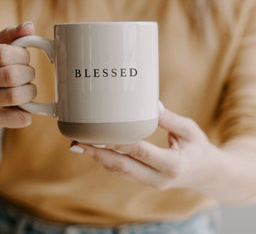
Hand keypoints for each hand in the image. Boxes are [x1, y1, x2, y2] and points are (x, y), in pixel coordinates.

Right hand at [0, 22, 36, 127]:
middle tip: (26, 75)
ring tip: (25, 89)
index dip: (23, 57)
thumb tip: (29, 26)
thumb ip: (12, 35)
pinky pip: (20, 117)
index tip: (24, 59)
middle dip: (29, 74)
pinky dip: (28, 111)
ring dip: (30, 92)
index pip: (4, 54)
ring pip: (17, 96)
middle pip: (13, 76)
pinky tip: (22, 105)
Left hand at [71, 105, 225, 196]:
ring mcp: (151, 183)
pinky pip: (123, 172)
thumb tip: (149, 104)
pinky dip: (108, 161)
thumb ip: (169, 119)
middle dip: (98, 153)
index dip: (117, 142)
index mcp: (172, 165)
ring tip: (80, 145)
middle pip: (122, 165)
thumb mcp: (190, 130)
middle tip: (78, 141)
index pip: (139, 152)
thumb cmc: (200, 149)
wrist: (208, 175)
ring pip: (120, 171)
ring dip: (99, 158)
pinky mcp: (146, 181)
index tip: (98, 133)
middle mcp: (159, 178)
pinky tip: (96, 151)